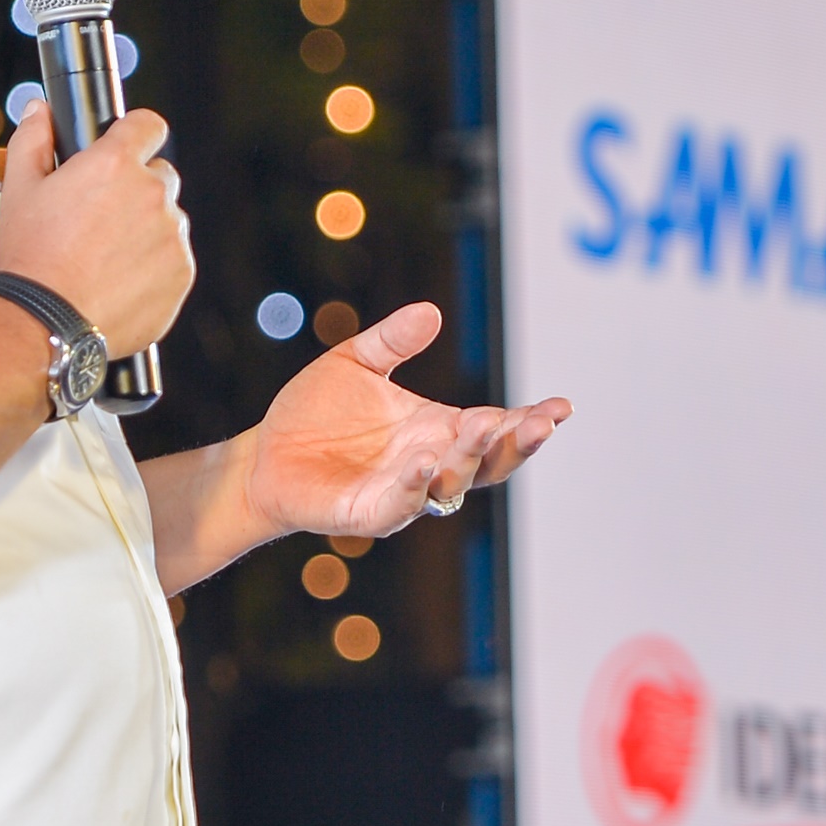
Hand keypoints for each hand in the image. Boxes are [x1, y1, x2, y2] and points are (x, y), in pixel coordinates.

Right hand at [0, 97, 193, 356]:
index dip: (137, 135)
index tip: (128, 149)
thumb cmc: (31, 257)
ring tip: (107, 258)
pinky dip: (156, 268)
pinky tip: (120, 281)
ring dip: (148, 231)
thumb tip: (40, 111)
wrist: (44, 322)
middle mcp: (152, 194)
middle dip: (138, 190)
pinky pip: (175, 261)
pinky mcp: (181, 274)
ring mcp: (172, 236)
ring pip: (169, 221)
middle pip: (160, 177)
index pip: (149, 126)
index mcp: (115, 164)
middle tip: (102, 219)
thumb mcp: (19, 189)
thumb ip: (33, 139)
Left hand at [241, 302, 570, 536]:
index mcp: (437, 428)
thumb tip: (431, 312)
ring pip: (453, 484)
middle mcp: (430, 463)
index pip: (496, 427)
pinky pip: (401, 504)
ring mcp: (404, 492)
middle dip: (518, 443)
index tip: (562, 407)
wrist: (263, 455)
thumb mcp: (356, 362)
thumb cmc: (314, 413)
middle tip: (541, 422)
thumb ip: (393, 341)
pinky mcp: (369, 514)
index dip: (529, 421)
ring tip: (486, 424)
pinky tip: (425, 462)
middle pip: (489, 461)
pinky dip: (416, 486)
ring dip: (471, 458)